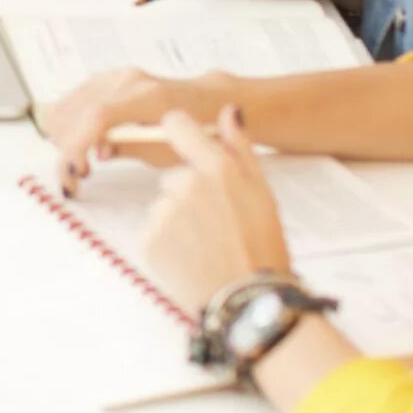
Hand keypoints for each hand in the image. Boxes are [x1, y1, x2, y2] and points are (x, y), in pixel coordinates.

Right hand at [39, 67, 227, 191]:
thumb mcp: (171, 151)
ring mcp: (115, 76)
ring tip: (83, 162)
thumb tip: (98, 152)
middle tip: (75, 179)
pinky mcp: (107, 79)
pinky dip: (68, 125)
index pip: (97, 116)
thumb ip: (131, 148)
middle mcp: (128, 80)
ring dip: (64, 138)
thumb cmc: (197, 131)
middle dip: (66, 150)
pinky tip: (82, 145)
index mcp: (150, 97)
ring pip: (66, 106)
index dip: (78, 146)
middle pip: (75, 113)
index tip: (75, 172)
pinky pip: (72, 101)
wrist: (211, 100)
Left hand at [139, 106, 292, 311]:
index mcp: (218, 169)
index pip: (176, 124)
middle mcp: (187, 185)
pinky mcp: (150, 240)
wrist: (248, 301)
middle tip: (216, 226)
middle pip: (173, 176)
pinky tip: (192, 258)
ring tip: (207, 245)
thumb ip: (241, 148)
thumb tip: (229, 111)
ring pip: (164, 206)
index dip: (179, 134)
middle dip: (188, 195)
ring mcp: (165, 213)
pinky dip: (168, 245)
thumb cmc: (261, 248)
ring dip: (178, 222)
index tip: (185, 146)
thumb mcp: (262, 193)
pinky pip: (154, 232)